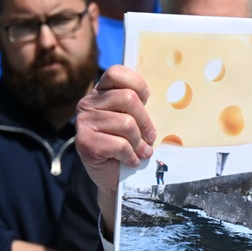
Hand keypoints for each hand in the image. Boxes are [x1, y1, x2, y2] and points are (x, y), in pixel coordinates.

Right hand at [76, 65, 155, 229]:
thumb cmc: (127, 145)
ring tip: (142, 151)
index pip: (117, 73)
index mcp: (100, 93)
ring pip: (126, 123)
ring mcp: (83, 122)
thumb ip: (139, 107)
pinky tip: (131, 160)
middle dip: (146, 121)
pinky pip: (119, 145)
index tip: (146, 100)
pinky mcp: (84, 142)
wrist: (112, 176)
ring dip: (140, 143)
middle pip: (128, 98)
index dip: (137, 85)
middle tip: (150, 137)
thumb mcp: (135, 120)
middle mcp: (87, 103)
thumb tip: (168, 98)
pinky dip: (131, 155)